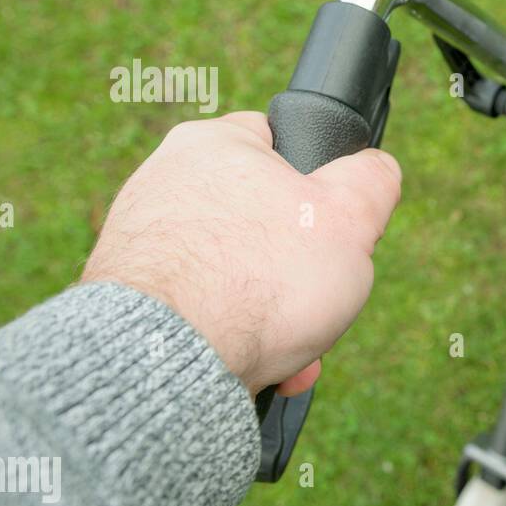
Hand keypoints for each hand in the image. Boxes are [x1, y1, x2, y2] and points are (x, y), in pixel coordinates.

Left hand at [82, 111, 401, 395]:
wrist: (171, 358)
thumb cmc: (262, 280)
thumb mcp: (350, 219)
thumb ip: (373, 181)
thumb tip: (377, 170)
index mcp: (214, 143)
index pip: (278, 143)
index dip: (318, 185)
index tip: (333, 226)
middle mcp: (164, 181)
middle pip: (260, 220)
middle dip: (299, 271)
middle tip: (322, 303)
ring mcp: (140, 240)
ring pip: (234, 272)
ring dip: (272, 312)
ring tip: (294, 352)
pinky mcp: (129, 295)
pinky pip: (200, 308)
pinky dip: (230, 334)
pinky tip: (251, 363)